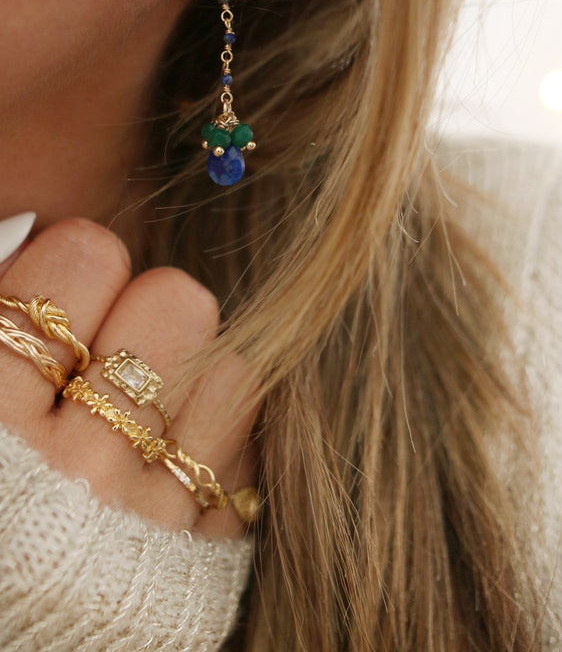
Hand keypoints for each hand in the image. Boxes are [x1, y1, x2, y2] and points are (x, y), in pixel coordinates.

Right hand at [0, 217, 258, 540]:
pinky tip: (172, 458)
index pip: (88, 256)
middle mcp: (75, 472)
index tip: (69, 297)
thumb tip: (50, 234)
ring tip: (148, 406)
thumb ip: (5, 322)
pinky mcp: (204, 564)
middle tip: (115, 347)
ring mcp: (149, 522)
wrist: (7, 636)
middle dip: (147, 309)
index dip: (79, 263)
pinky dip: (219, 440)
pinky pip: (253, 447)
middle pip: (179, 302)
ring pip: (235, 368)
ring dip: (194, 374)